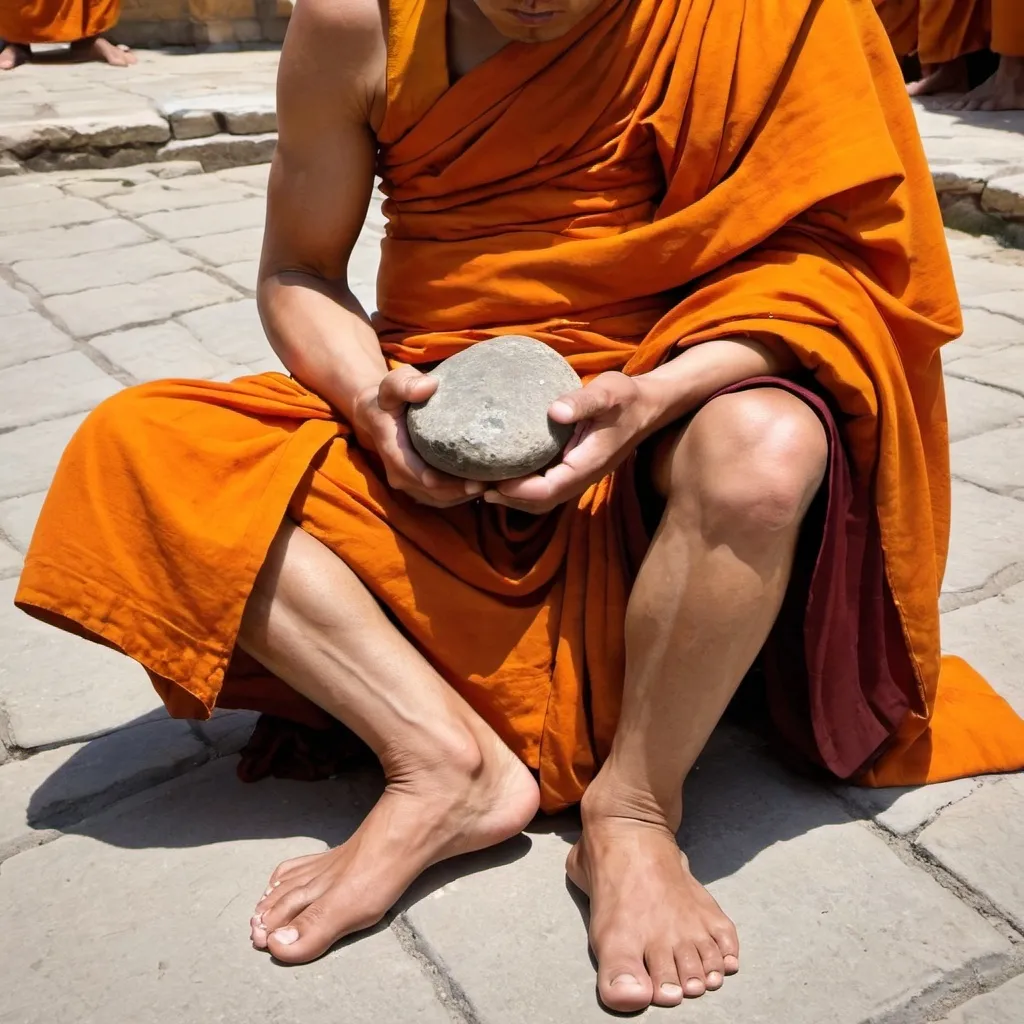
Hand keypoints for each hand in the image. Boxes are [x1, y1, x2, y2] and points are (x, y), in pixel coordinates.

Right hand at [352, 365, 484, 507]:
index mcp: (393, 451)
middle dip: (463, 492)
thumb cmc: (390, 397)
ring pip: (441, 499)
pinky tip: (484, 485)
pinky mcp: (419, 488)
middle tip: (494, 483)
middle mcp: (399, 475)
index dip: (447, 483)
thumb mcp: (393, 384)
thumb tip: (429, 386)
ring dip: (466, 496)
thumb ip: (405, 384)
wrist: (378, 414)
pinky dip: (462, 495)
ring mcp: (409, 484)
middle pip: (435, 493)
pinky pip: (442, 498)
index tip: (475, 481)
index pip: (420, 475)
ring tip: (494, 486)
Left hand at [483, 371, 655, 514]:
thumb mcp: (609, 392)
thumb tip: (555, 411)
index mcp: (587, 464)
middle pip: (540, 502)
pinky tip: (502, 473)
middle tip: (474, 486)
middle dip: (508, 498)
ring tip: (481, 484)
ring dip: (512, 496)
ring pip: (541, 498)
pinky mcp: (572, 469)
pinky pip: (544, 486)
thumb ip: (583, 401)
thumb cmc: (626, 398)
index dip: (519, 491)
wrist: (647, 406)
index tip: (493, 481)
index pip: (549, 490)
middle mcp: (581, 477)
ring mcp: (577, 476)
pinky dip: (522, 487)